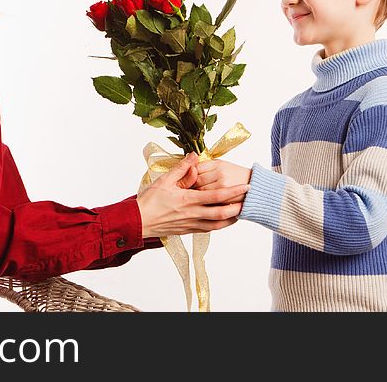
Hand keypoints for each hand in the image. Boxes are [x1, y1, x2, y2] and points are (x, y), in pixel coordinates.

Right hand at [136, 152, 250, 237]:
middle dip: (237, 207)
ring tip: (240, 212)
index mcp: (188, 200)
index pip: (217, 196)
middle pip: (222, 213)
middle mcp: (192, 214)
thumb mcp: (164, 180)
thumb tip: (194, 157)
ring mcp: (191, 224)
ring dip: (231, 219)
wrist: (137, 222)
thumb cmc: (149, 201)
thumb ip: (181, 169)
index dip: (234, 192)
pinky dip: (219, 225)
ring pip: (217, 224)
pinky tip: (223, 220)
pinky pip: (208, 229)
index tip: (246, 186)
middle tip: (249, 201)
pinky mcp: (188, 230)